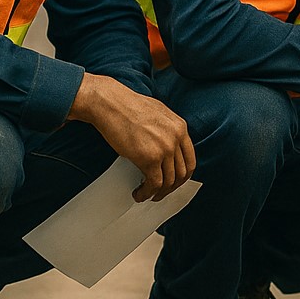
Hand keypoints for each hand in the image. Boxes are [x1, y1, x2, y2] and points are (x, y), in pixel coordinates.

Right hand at [68, 73, 195, 201]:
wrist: (110, 103)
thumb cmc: (127, 106)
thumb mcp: (158, 114)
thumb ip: (168, 130)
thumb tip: (167, 149)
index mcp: (181, 127)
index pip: (189, 160)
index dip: (182, 176)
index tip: (173, 182)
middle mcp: (176, 138)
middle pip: (181, 173)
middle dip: (171, 187)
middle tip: (160, 192)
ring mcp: (164, 148)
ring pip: (168, 181)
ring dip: (158, 193)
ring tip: (147, 195)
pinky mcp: (149, 158)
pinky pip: (154, 183)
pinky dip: (147, 192)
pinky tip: (139, 193)